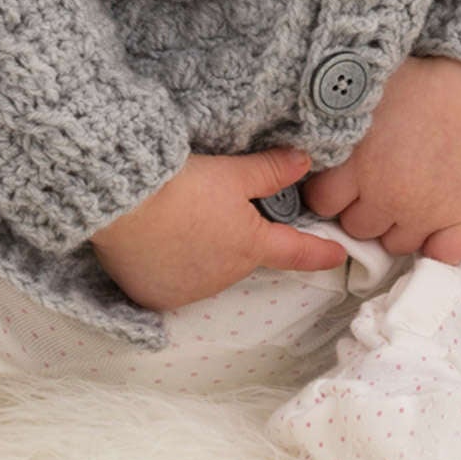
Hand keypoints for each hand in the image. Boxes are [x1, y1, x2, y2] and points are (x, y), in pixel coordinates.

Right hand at [88, 147, 348, 312]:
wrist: (122, 204)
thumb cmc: (182, 184)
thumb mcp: (231, 173)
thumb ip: (271, 170)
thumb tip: (305, 162)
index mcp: (249, 247)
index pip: (295, 252)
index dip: (318, 253)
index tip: (338, 256)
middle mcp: (224, 277)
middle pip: (241, 256)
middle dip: (237, 238)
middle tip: (214, 208)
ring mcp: (188, 291)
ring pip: (207, 270)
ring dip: (204, 253)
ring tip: (180, 222)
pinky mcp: (155, 297)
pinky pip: (173, 283)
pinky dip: (173, 267)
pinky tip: (159, 243)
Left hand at [302, 56, 460, 265]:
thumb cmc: (416, 83)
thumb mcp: (363, 93)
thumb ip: (331, 122)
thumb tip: (302, 138)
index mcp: (356, 163)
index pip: (322, 202)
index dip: (329, 190)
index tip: (341, 178)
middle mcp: (386, 195)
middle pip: (356, 228)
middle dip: (361, 209)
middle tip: (375, 184)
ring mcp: (425, 212)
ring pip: (394, 245)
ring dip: (395, 226)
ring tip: (405, 195)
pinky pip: (442, 256)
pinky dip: (437, 246)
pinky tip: (434, 223)